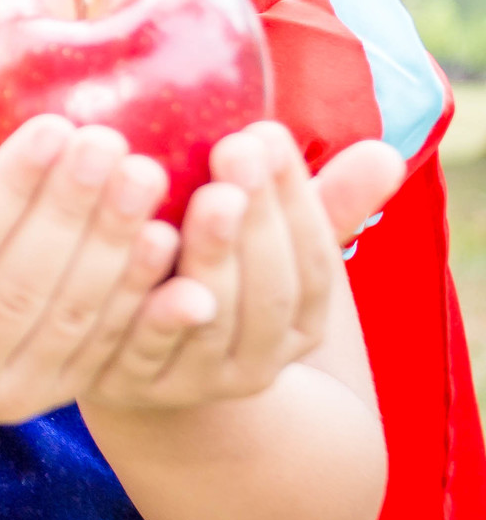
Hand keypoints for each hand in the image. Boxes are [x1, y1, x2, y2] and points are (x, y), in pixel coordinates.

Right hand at [0, 115, 186, 426]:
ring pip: (70, 317)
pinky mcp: (53, 397)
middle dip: (70, 209)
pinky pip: (102, 345)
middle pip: (22, 287)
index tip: (51, 127)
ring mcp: (7, 398)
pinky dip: (137, 294)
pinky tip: (163, 239)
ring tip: (144, 174)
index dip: (9, 192)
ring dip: (113, 244)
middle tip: (108, 141)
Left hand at [78, 121, 403, 411]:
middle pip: (269, 293)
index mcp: (300, 326)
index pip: (314, 266)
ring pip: (213, 318)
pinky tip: (152, 242)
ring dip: (214, 252)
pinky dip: (156, 301)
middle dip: (258, 220)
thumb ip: (324, 203)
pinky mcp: (134, 383)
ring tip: (208, 192)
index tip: (270, 136)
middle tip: (237, 149)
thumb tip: (385, 154)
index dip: (297, 202)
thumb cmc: (214, 277)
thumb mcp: (267, 245)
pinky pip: (146, 344)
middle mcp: (258, 363)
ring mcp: (197, 380)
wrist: (140, 365)